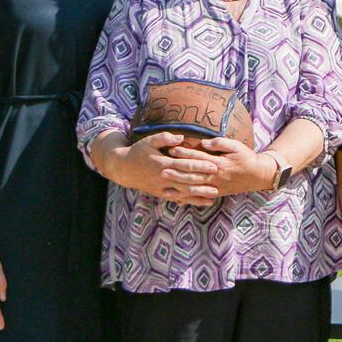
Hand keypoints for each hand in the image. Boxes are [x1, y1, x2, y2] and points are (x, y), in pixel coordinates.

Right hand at [102, 131, 218, 205]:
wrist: (123, 168)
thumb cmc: (138, 151)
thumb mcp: (149, 141)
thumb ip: (165, 138)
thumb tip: (181, 138)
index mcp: (162, 163)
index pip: (184, 165)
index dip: (200, 165)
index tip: (213, 166)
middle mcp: (163, 177)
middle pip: (186, 180)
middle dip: (203, 181)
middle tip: (218, 180)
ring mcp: (161, 187)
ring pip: (183, 192)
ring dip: (199, 194)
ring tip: (214, 195)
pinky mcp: (161, 194)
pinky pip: (177, 198)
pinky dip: (190, 201)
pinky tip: (202, 203)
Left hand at [169, 137, 269, 196]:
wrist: (258, 175)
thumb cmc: (247, 158)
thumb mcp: (236, 146)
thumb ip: (220, 143)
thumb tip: (204, 142)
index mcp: (219, 163)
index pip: (198, 158)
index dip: (185, 154)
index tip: (172, 150)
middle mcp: (215, 176)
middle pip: (193, 174)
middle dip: (177, 172)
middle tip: (162, 169)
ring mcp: (216, 186)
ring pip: (194, 188)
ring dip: (179, 187)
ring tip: (165, 187)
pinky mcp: (217, 193)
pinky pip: (200, 196)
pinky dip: (189, 198)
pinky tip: (178, 199)